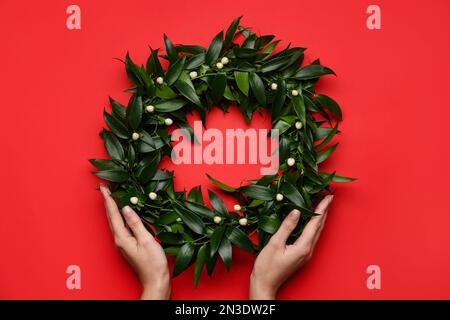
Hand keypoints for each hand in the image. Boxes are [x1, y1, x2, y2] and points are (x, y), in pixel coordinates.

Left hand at [100, 184, 170, 299]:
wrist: (156, 281)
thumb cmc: (153, 263)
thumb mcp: (147, 240)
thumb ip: (136, 223)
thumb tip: (126, 208)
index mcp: (122, 238)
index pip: (114, 214)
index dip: (109, 199)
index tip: (105, 186)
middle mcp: (119, 240)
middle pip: (111, 217)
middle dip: (108, 201)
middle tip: (105, 187)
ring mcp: (123, 243)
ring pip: (115, 222)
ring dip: (113, 208)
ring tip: (112, 195)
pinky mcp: (129, 245)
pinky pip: (122, 226)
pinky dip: (120, 216)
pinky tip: (123, 213)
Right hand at [249, 195, 333, 298]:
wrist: (264, 284)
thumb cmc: (267, 266)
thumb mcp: (275, 243)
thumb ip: (287, 227)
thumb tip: (297, 211)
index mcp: (303, 246)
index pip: (315, 223)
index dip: (322, 208)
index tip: (329, 196)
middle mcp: (308, 250)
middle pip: (319, 227)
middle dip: (324, 211)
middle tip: (328, 197)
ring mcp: (305, 254)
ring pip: (316, 232)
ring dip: (320, 218)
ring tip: (322, 205)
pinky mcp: (301, 255)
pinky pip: (311, 236)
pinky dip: (313, 225)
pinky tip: (310, 221)